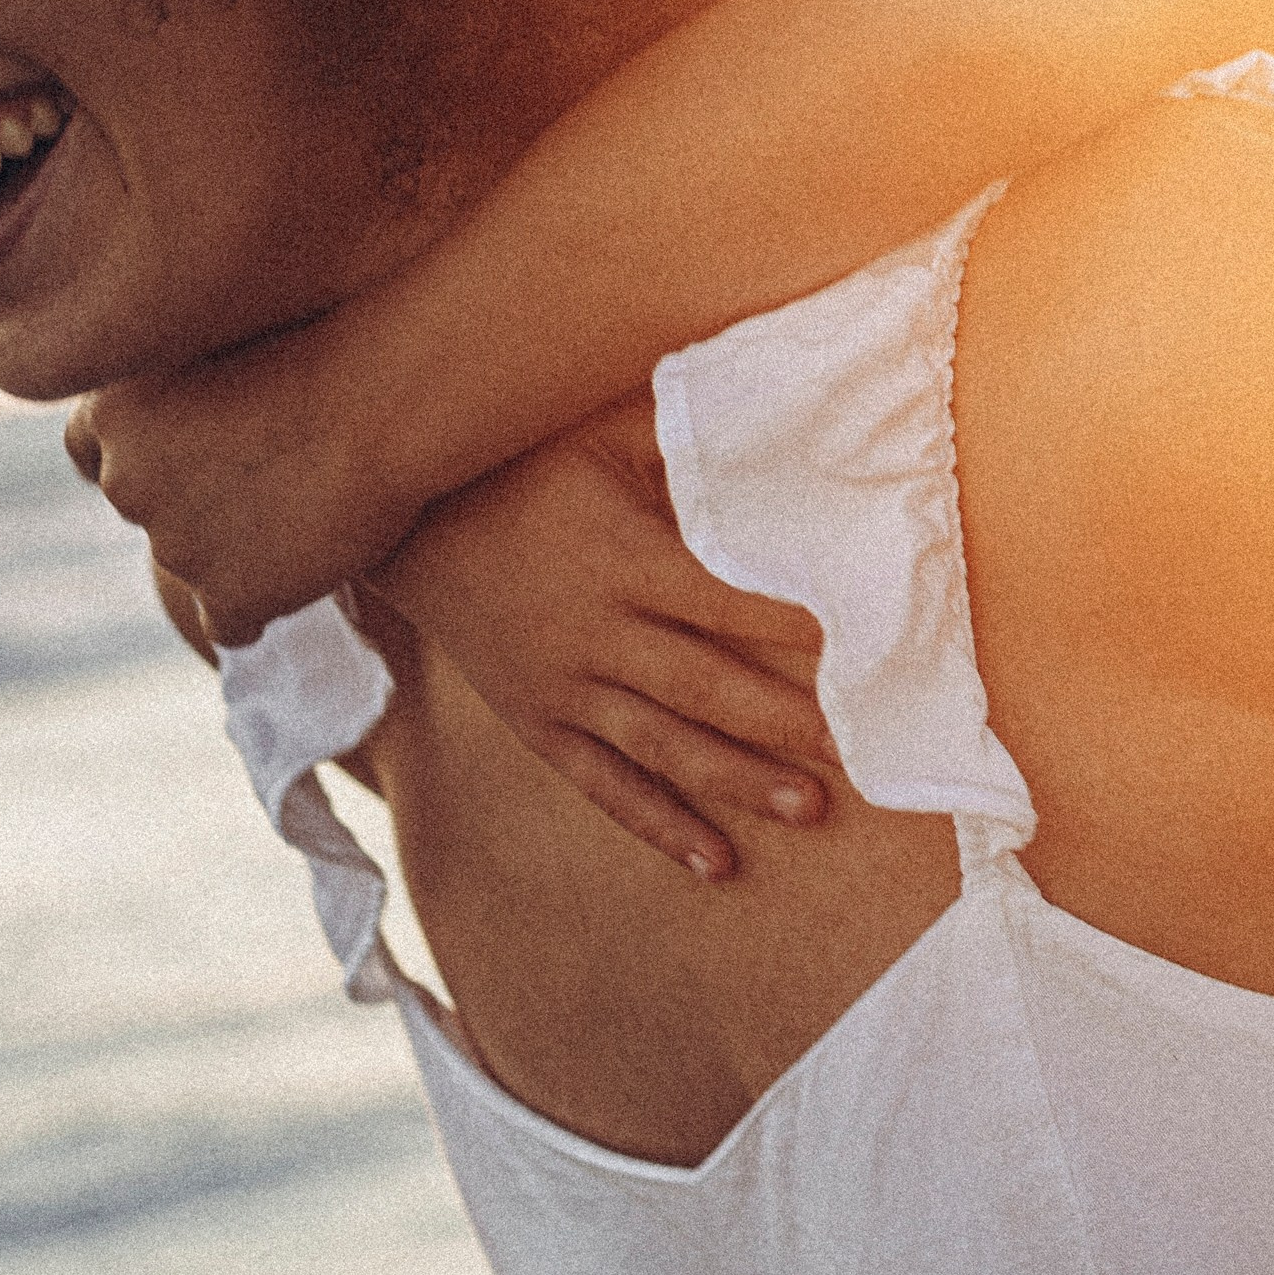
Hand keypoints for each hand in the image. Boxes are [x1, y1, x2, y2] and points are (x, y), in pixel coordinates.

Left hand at [69, 310, 417, 643]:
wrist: (386, 397)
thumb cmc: (330, 337)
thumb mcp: (226, 332)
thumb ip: (190, 376)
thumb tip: (200, 414)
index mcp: (114, 408)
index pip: (89, 446)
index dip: (134, 453)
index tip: (172, 454)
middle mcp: (127, 480)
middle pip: (145, 505)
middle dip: (188, 498)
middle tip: (262, 479)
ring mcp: (175, 544)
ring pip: (193, 562)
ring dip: (233, 550)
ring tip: (306, 514)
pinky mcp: (229, 595)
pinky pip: (229, 622)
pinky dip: (258, 607)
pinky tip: (299, 580)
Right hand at [372, 399, 837, 876]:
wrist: (404, 526)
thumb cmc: (522, 466)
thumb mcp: (599, 434)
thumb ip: (685, 434)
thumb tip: (783, 409)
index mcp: (622, 559)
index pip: (729, 599)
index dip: (798, 622)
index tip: (869, 642)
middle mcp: (596, 634)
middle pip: (709, 688)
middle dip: (790, 722)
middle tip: (866, 752)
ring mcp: (564, 690)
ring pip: (666, 749)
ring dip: (740, 782)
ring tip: (812, 808)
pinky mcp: (539, 727)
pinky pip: (605, 787)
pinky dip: (662, 827)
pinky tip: (720, 865)